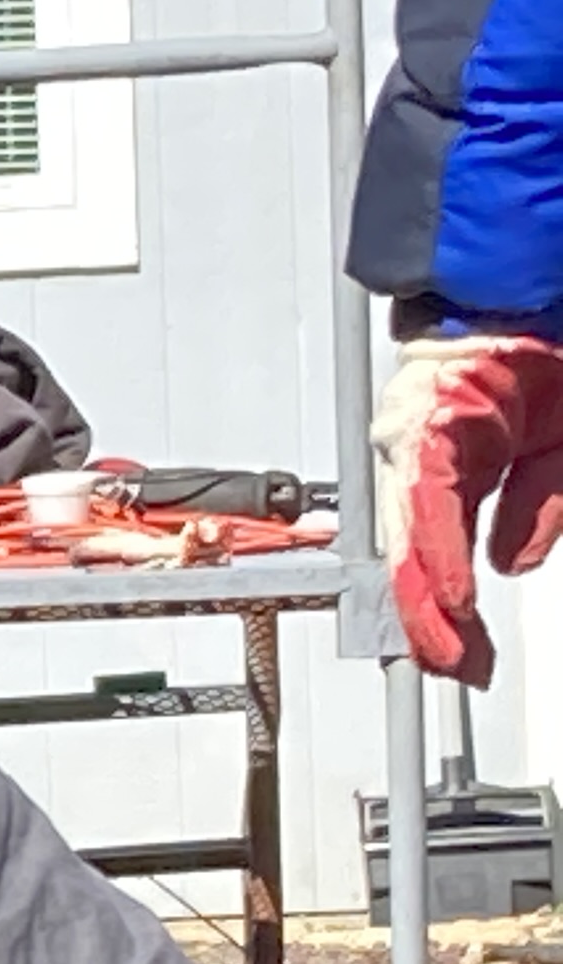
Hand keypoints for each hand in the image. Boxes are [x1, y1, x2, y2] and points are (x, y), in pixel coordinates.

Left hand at [373, 333, 562, 683]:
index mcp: (458, 473)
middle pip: (418, 562)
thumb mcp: (555, 453)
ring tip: (448, 652)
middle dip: (435, 627)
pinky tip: (451, 595)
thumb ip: (535, 510)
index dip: (446, 613)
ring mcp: (417, 452)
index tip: (462, 657)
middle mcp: (426, 467)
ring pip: (413, 544)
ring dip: (431, 605)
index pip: (442, 557)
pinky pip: (426, 508)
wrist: (527, 293)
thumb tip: (512, 564)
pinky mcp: (420, 434)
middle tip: (453, 671)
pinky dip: (437, 555)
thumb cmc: (540, 360)